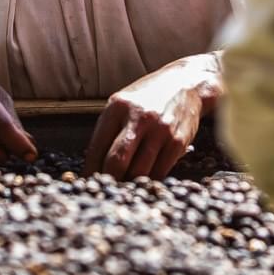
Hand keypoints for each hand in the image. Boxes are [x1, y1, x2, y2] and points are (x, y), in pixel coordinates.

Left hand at [85, 53, 221, 179]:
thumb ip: (109, 130)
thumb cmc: (149, 97)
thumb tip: (94, 164)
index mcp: (118, 107)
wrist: (186, 84)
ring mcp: (160, 130)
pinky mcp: (177, 142)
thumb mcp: (123, 104)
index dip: (90, 170)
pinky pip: (159, 172)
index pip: (97, 147)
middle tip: (106, 190)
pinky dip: (149, 181)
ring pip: (139, 172)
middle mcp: (139, 118)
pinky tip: (144, 180)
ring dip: (130, 184)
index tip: (87, 183)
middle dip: (109, 181)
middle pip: (116, 162)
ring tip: (125, 186)